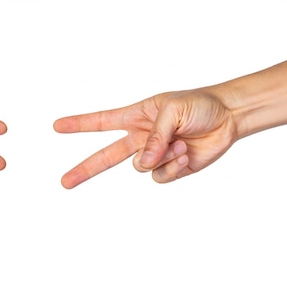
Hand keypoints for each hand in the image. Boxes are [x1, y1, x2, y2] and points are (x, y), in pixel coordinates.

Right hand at [53, 89, 238, 187]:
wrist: (229, 118)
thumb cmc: (199, 105)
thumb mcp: (172, 111)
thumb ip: (154, 137)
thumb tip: (142, 164)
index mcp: (136, 117)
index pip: (100, 122)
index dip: (78, 124)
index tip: (57, 126)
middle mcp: (141, 138)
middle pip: (105, 157)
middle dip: (84, 170)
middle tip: (64, 182)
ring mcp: (155, 155)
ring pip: (140, 168)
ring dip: (159, 158)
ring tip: (179, 144)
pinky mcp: (171, 169)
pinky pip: (160, 177)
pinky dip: (171, 168)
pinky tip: (184, 155)